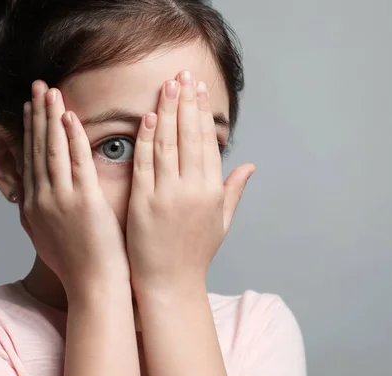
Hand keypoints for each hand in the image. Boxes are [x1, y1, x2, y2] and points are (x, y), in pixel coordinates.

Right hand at [20, 81, 129, 296]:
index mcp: (33, 209)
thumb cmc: (80, 267)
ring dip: (49, 118)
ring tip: (49, 91)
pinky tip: (69, 117)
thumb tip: (38, 200)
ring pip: (52, 150)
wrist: (94, 289)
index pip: (31, 161)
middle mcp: (40, 201)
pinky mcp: (83, 203)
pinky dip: (71, 138)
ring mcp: (60, 201)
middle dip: (36, 116)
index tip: (31, 109)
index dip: (30, 132)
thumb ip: (43, 215)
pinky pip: (76, 163)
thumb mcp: (51, 239)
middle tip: (37, 87)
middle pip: (37, 149)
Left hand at [126, 71, 255, 293]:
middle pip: (188, 137)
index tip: (197, 90)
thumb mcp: (221, 222)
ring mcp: (166, 195)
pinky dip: (145, 140)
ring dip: (165, 113)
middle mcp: (192, 190)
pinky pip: (144, 165)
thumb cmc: (195, 254)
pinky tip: (146, 118)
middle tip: (182, 75)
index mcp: (211, 191)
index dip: (202, 113)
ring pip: (166, 145)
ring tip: (166, 87)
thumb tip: (249, 166)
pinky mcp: (143, 203)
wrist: (170, 284)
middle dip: (185, 103)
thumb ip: (233, 190)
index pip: (207, 142)